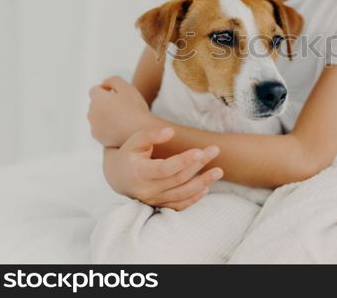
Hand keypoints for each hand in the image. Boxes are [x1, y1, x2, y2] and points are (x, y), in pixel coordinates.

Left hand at [88, 75, 155, 146]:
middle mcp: (91, 112)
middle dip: (105, 103)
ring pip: (96, 116)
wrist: (141, 131)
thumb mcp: (127, 87)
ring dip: (105, 114)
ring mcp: (94, 126)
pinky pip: (99, 128)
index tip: (117, 93)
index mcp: (97, 98)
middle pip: (95, 103)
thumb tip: (104, 82)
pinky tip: (119, 127)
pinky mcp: (98, 136)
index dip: (106, 89)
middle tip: (122, 106)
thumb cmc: (136, 108)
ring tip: (122, 117)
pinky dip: (106, 127)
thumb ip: (113, 80)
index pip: (95, 89)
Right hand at [103, 127, 223, 210]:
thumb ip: (151, 135)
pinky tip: (207, 187)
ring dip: (202, 183)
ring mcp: (154, 199)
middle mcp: (147, 190)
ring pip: (182, 194)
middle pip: (178, 179)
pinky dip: (194, 198)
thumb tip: (170, 131)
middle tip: (215, 150)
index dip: (183, 161)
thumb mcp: (135, 141)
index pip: (165, 169)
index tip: (200, 151)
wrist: (118, 176)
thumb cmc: (130, 153)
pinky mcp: (159, 205)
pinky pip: (179, 205)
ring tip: (219, 171)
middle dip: (199, 165)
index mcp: (139, 172)